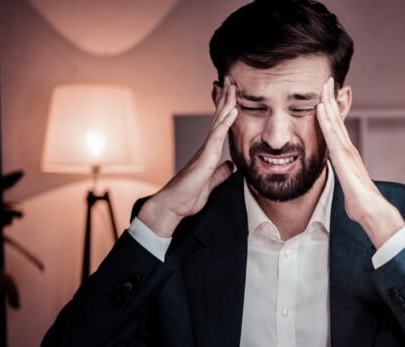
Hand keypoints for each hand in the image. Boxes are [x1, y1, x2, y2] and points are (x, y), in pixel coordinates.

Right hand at [139, 77, 238, 236]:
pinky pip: (217, 136)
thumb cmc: (187, 198)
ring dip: (226, 103)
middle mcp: (206, 148)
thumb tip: (230, 165)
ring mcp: (205, 151)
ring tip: (233, 85)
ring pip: (218, 122)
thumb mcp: (210, 184)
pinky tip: (233, 109)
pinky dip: (226, 121)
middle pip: (219, 118)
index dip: (226, 111)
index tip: (233, 95)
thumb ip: (220, 173)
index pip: (220, 127)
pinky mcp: (205, 158)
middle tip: (232, 79)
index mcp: (209, 153)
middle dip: (226, 99)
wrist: (171, 208)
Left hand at [316, 77, 404, 247]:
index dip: (331, 113)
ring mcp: (346, 152)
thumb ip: (345, 184)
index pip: (337, 130)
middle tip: (327, 81)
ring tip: (324, 85)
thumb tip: (345, 190)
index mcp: (347, 156)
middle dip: (331, 100)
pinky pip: (332, 135)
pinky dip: (326, 119)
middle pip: (337, 120)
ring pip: (335, 122)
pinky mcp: (343, 158)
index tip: (326, 98)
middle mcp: (348, 150)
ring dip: (329, 103)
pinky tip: (319, 107)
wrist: (372, 211)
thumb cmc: (362, 205)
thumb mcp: (349, 190)